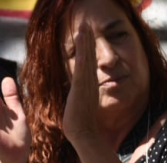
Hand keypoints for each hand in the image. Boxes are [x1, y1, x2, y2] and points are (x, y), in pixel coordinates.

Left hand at [62, 23, 99, 145]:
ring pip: (87, 58)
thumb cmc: (80, 123)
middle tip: (87, 24)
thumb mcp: (79, 104)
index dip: (87, 47)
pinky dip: (83, 54)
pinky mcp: (82, 87)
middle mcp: (89, 82)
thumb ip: (79, 95)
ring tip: (85, 27)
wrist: (83, 134)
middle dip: (88, 39)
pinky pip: (83, 67)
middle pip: (89, 56)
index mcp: (88, 84)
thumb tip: (76, 94)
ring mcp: (86, 84)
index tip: (86, 34)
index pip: (88, 62)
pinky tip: (82, 44)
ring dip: (86, 42)